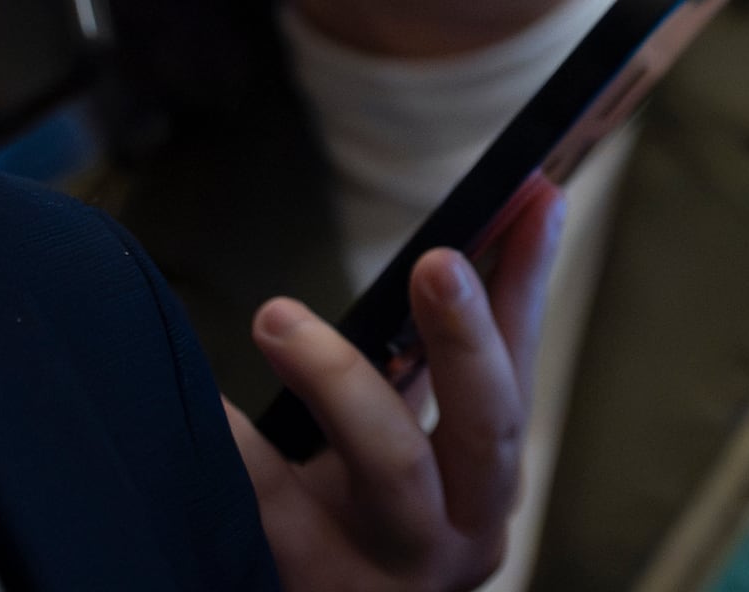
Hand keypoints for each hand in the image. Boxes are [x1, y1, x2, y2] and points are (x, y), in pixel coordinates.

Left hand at [232, 186, 558, 591]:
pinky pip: (278, 508)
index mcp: (489, 481)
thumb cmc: (350, 530)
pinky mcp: (319, 588)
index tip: (534, 196)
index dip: (530, 280)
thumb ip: (425, 372)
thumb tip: (454, 249)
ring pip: (393, 466)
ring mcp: (398, 566)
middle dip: (466, 334)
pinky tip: (214, 406)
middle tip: (438, 260)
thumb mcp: (402, 452)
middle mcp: (464, 529)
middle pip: (485, 423)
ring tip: (280, 315)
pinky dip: (246, 451)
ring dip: (341, 380)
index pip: (520, 363)